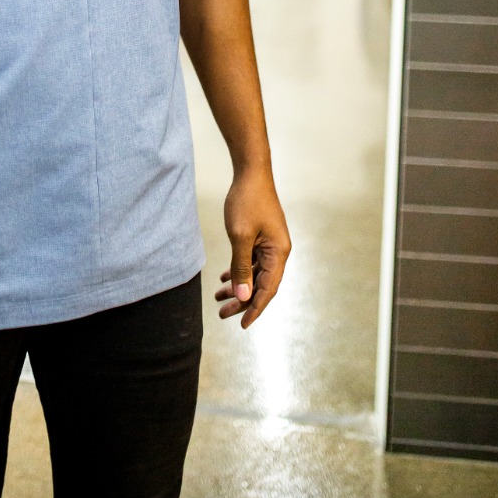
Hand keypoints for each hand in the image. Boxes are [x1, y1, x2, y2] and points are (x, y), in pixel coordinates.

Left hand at [215, 165, 290, 328]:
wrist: (250, 172)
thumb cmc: (247, 201)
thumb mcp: (240, 237)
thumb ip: (242, 267)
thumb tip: (244, 297)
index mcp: (278, 253)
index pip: (267, 290)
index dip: (254, 309)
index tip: (241, 325)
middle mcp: (278, 251)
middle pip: (261, 284)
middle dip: (242, 301)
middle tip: (222, 313)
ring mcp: (270, 244)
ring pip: (255, 273)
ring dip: (238, 286)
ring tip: (218, 298)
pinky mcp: (261, 237)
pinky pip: (251, 261)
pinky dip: (239, 270)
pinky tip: (224, 278)